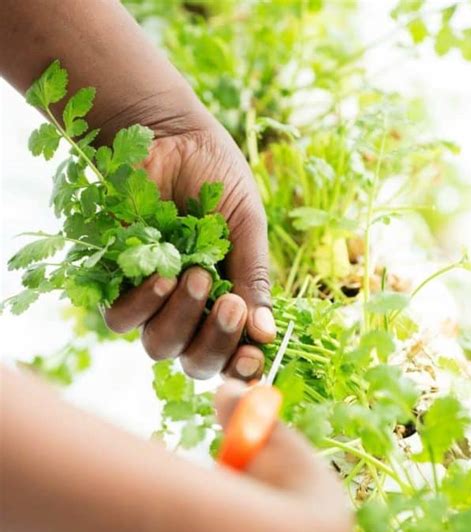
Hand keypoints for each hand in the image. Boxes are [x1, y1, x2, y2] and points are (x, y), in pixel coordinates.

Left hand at [105, 116, 275, 380]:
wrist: (170, 135)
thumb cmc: (215, 178)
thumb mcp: (247, 229)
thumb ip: (253, 280)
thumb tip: (266, 334)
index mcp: (226, 302)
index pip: (232, 355)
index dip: (240, 368)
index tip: (251, 358)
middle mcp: (189, 311)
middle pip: (196, 361)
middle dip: (215, 344)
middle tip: (230, 303)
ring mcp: (152, 302)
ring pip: (160, 347)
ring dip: (183, 320)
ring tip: (196, 275)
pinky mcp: (116, 283)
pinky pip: (121, 320)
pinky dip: (144, 304)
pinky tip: (163, 275)